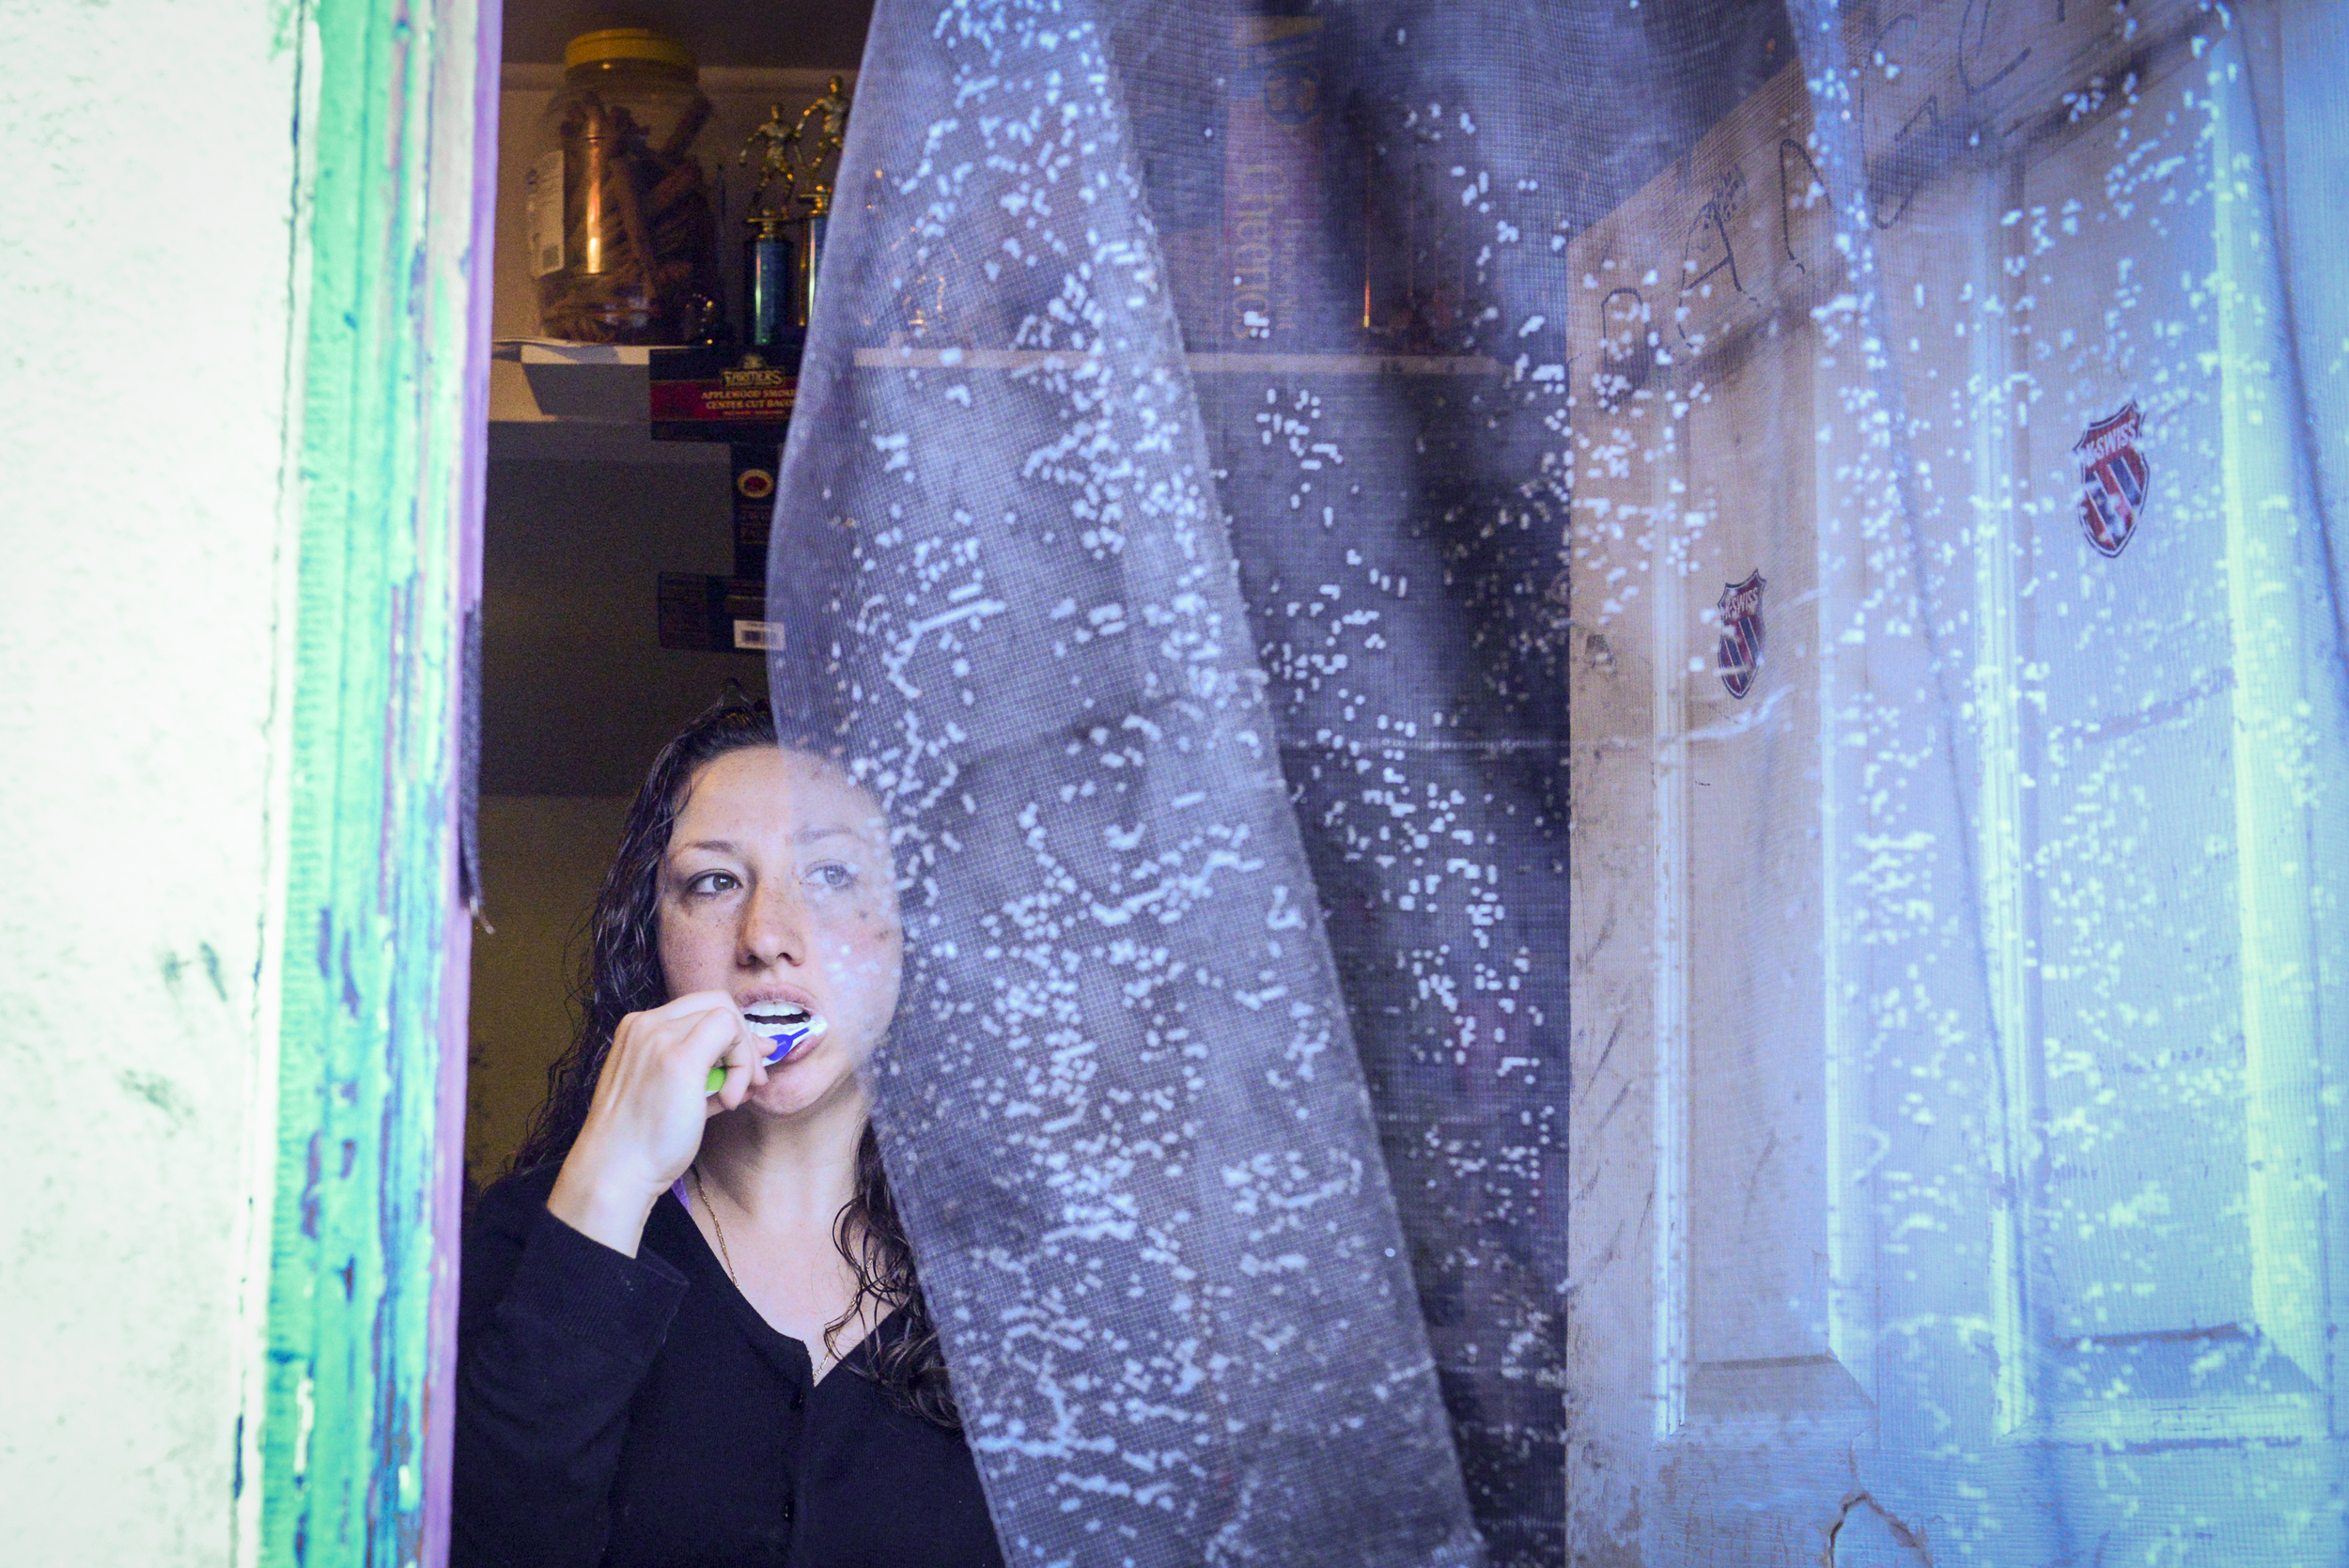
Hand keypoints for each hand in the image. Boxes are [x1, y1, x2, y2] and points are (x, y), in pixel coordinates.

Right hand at [546, 991, 767, 1255]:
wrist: (615, 1172)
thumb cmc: (643, 1142)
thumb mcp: (677, 1093)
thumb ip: (712, 1069)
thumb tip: (761, 1050)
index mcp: (638, 1030)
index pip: (700, 1009)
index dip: (732, 1034)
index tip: (745, 1067)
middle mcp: (645, 1025)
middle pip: (717, 1002)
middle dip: (745, 1038)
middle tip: (752, 1078)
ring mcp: (659, 1037)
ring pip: (726, 1014)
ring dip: (744, 1055)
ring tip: (735, 1095)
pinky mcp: (677, 1057)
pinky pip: (729, 1033)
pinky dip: (741, 1065)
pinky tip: (728, 1100)